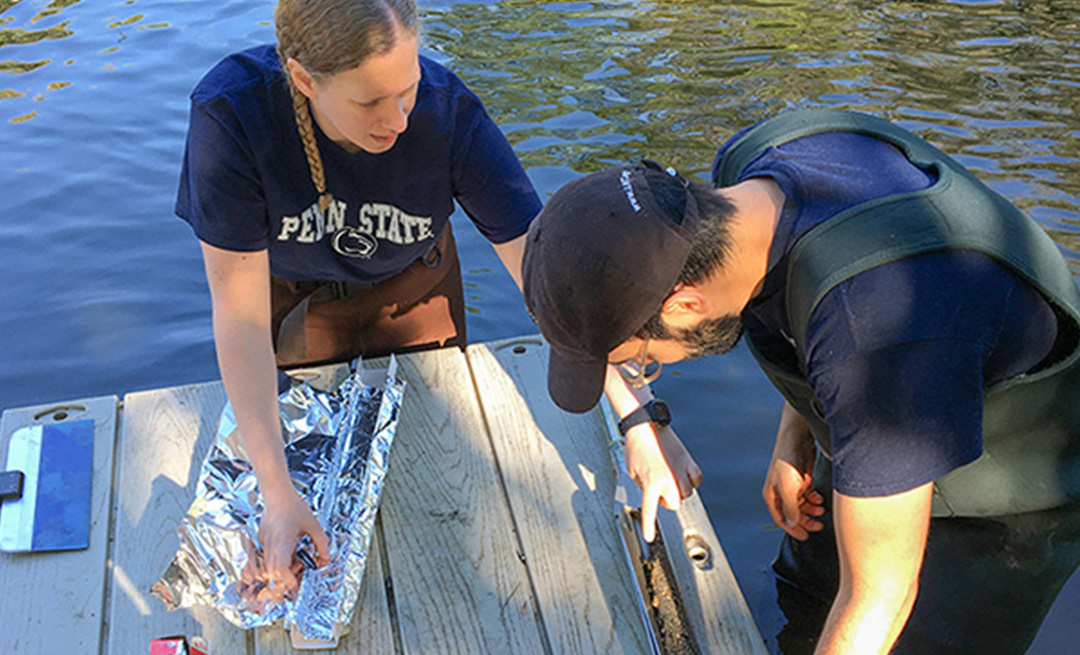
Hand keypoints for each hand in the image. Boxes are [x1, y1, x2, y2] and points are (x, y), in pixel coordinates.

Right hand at [257, 485, 331, 596]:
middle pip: (273, 572)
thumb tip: (325, 558)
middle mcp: (271, 545)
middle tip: (299, 573)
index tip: (296, 585)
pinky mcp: (262, 540)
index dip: (288, 580)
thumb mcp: (313, 525)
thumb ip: (321, 543)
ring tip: (295, 560)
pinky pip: (267, 556)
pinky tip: (288, 551)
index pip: (281, 568)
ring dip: (281, 569)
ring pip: (268, 566)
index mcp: (283, 542)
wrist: (277, 494)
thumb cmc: (293, 506)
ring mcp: (264, 543)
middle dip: (285, 578)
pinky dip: (276, 560)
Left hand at [625, 423, 702, 541]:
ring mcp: (680, 470)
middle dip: (666, 500)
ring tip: (669, 479)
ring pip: (687, 494)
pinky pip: (697, 479)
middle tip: (658, 490)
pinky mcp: (688, 461)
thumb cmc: (636, 447)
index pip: (650, 509)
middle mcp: (668, 478)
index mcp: (651, 482)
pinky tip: (682, 474)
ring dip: (678, 491)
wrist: (646, 425)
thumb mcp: (632, 472)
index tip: (649, 538)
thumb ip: (644, 488)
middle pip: (674, 504)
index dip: (649, 526)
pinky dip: (691, 480)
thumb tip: (655, 497)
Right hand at [762, 403, 824, 539]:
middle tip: (816, 526)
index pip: (781, 519)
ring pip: (802, 505)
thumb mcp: (789, 488)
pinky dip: (814, 499)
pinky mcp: (801, 479)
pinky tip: (818, 499)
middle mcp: (781, 492)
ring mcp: (791, 486)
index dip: (792, 529)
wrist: (797, 439)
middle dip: (805, 521)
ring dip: (811, 510)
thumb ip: (791, 508)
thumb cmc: (787, 460)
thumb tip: (793, 523)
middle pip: (793, 513)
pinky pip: (808, 495)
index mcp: (772, 495)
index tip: (804, 536)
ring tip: (820, 512)